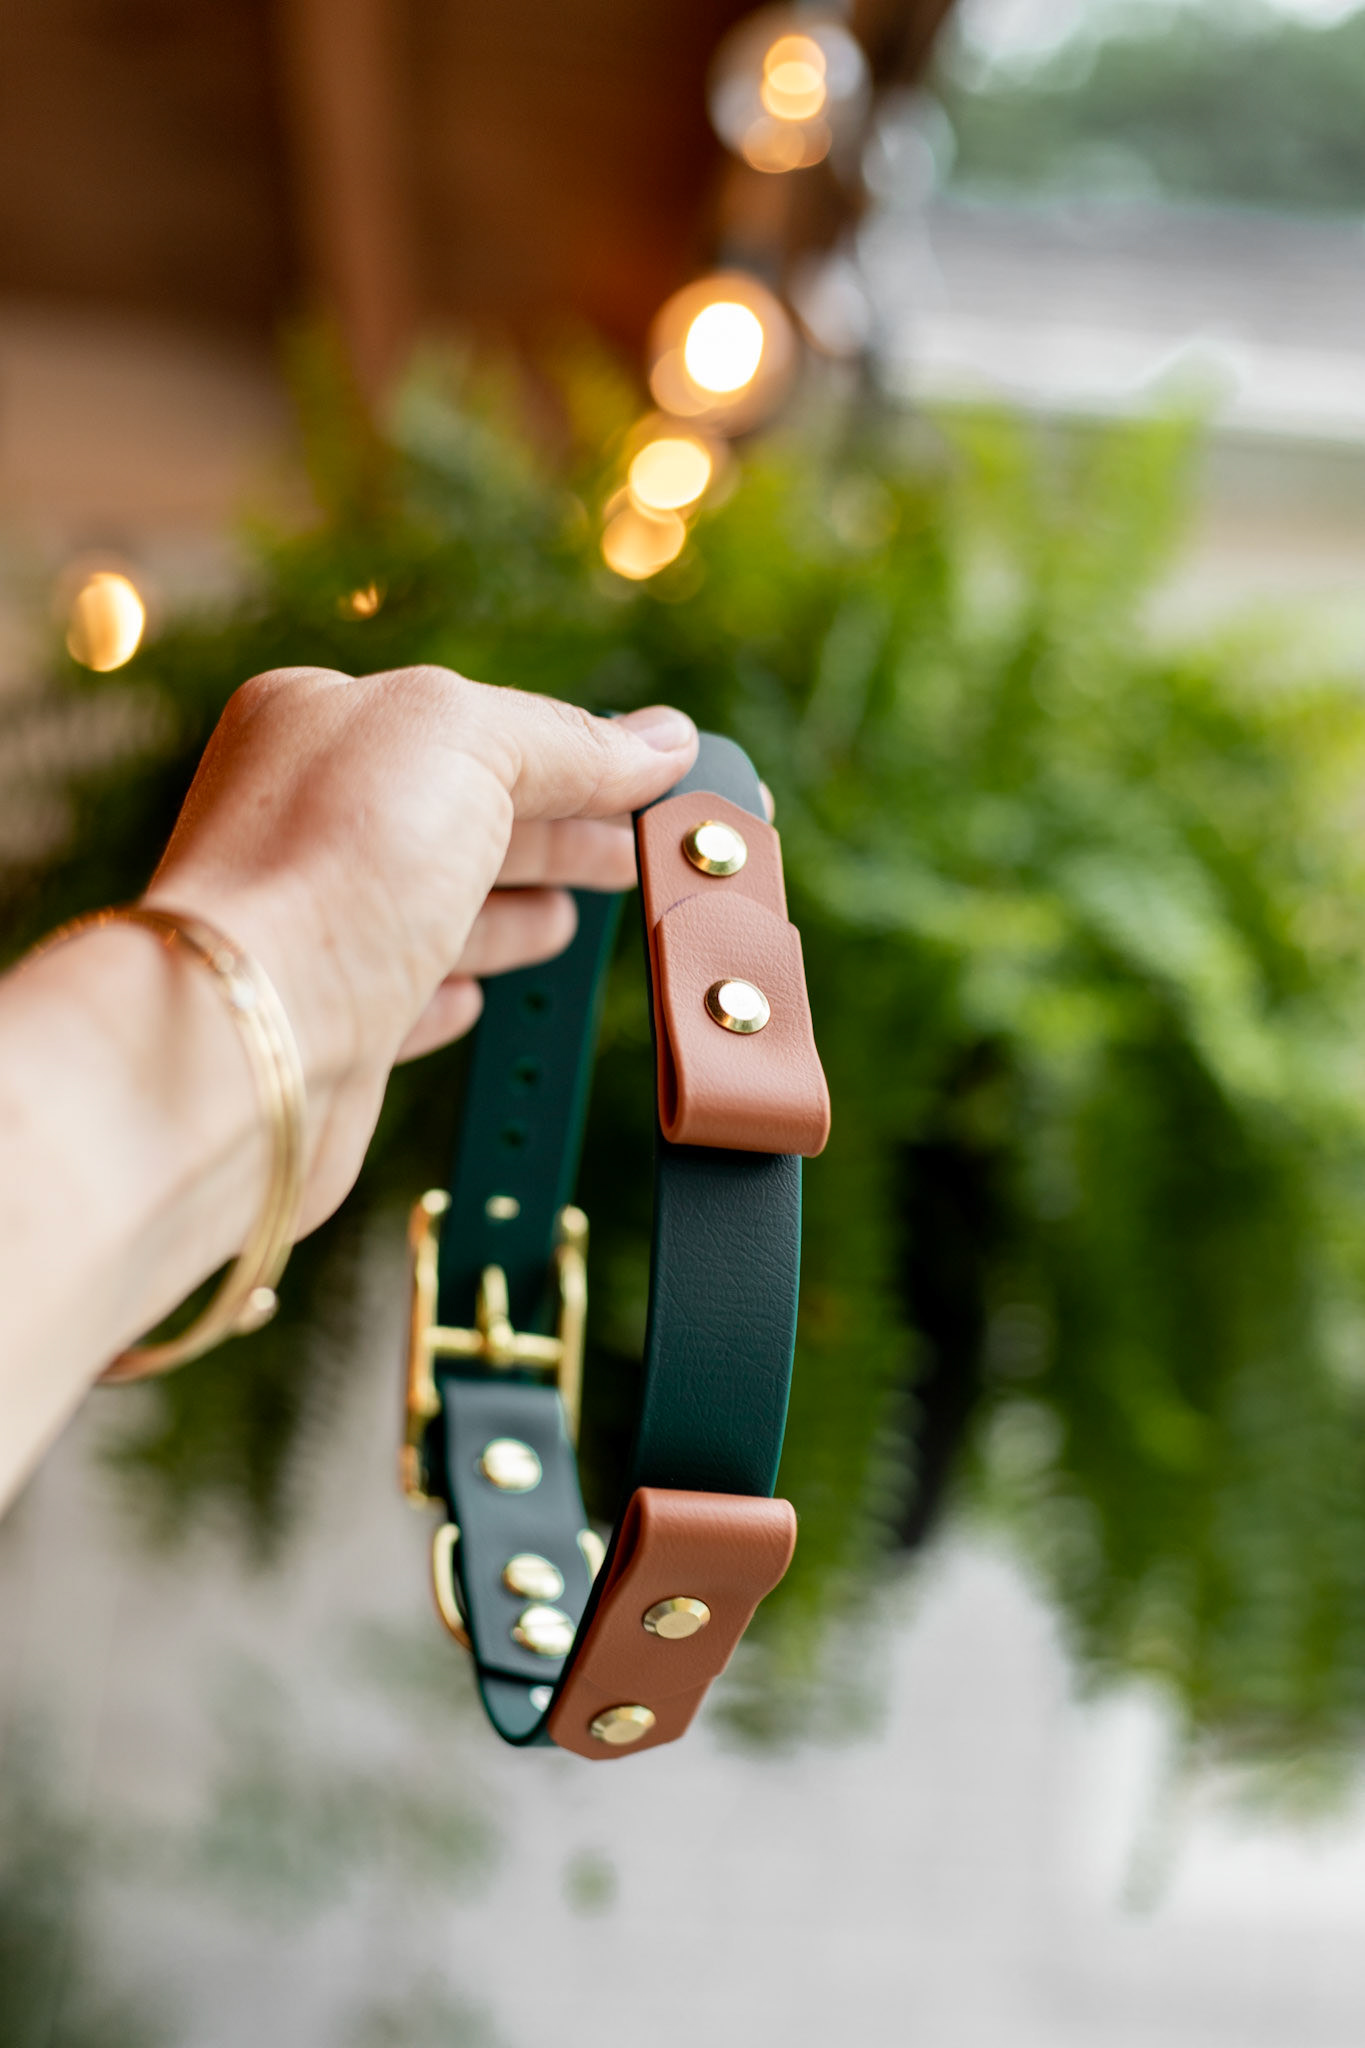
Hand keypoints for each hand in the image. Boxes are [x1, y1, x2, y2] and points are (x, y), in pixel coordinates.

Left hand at [146, 666, 696, 1230]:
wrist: (246, 1042)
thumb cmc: (337, 866)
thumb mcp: (467, 746)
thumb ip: (568, 740)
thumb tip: (665, 738)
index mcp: (318, 722)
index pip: (474, 727)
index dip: (576, 753)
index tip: (660, 781)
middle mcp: (301, 820)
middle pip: (460, 818)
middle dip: (557, 832)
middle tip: (643, 851)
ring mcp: (313, 928)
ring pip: (433, 909)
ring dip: (506, 912)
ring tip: (571, 922)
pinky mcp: (328, 1030)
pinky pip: (398, 1000)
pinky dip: (445, 993)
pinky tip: (472, 999)